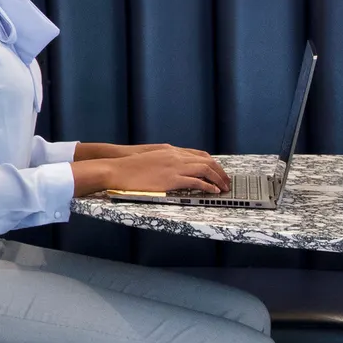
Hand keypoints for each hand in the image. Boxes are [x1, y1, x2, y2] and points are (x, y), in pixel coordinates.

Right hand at [77, 147, 229, 197]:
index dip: (212, 163)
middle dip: (220, 171)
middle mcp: (175, 156)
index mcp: (170, 151)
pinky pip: (196, 182)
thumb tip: (173, 169)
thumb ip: (164, 161)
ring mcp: (174, 167)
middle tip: (226, 181)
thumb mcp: (150, 158)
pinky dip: (208, 187)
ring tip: (224, 188)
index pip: (199, 154)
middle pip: (206, 161)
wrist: (116, 169)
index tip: (218, 171)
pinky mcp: (171, 179)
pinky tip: (212, 191)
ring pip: (205, 170)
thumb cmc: (128, 166)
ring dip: (218, 179)